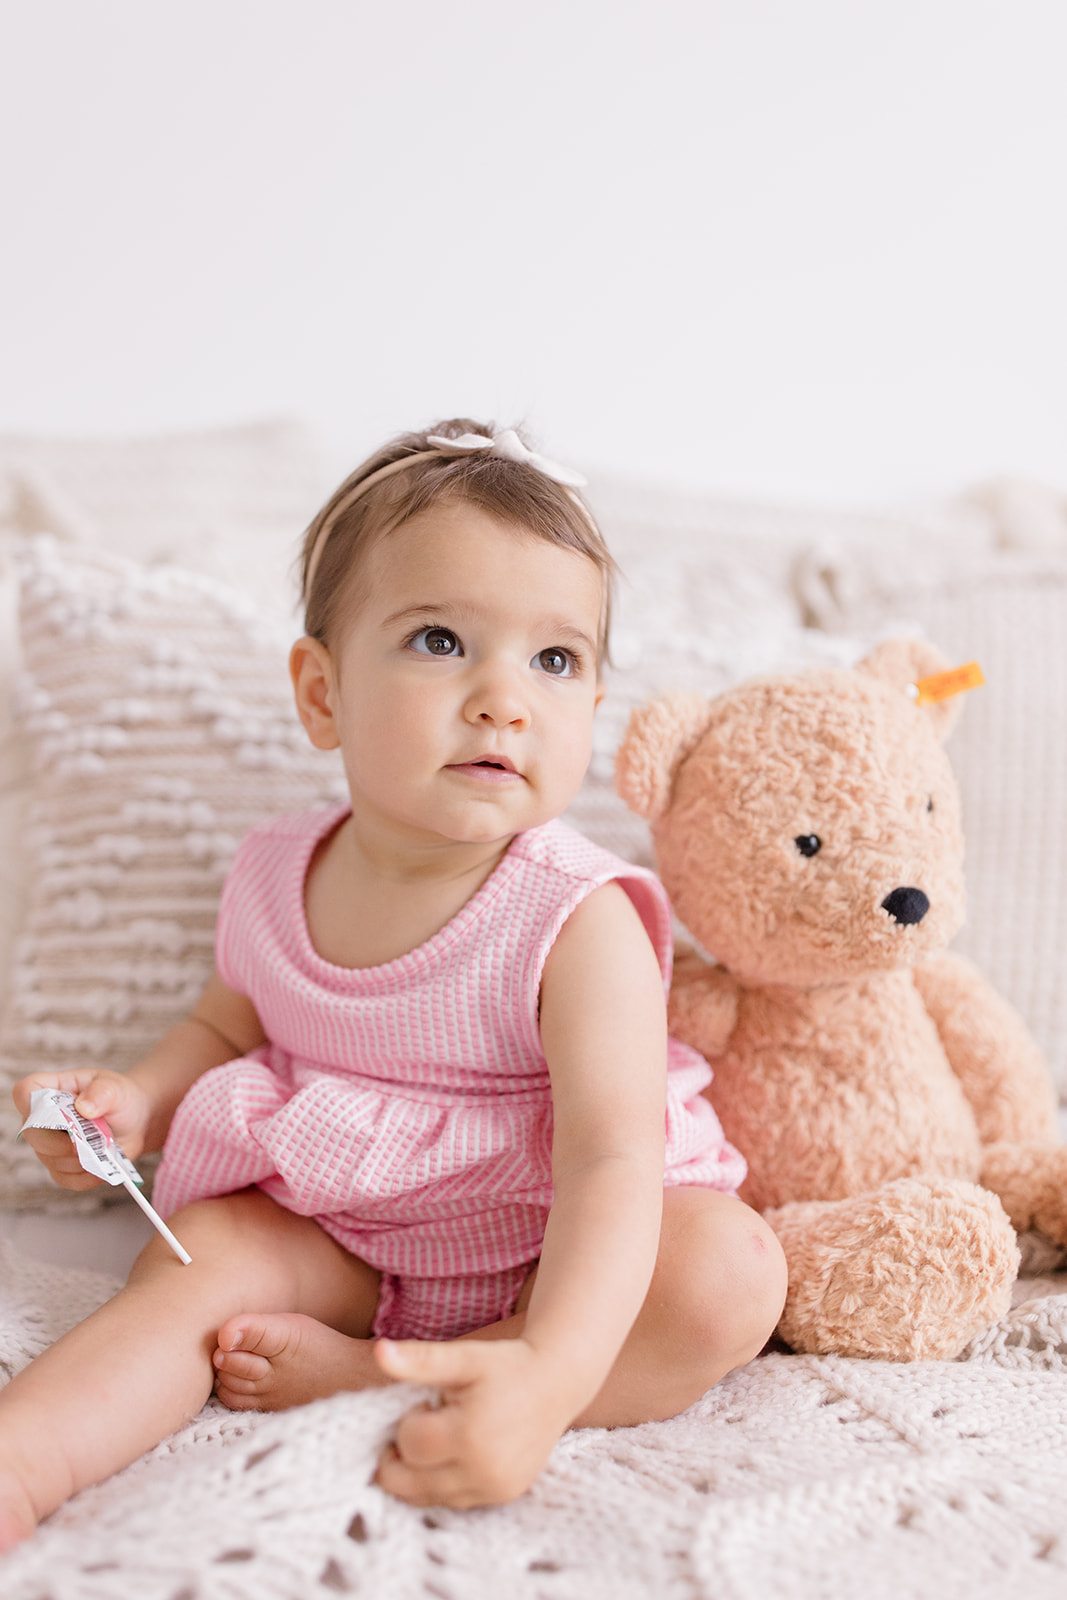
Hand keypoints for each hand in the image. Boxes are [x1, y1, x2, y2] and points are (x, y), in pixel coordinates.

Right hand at [12, 1069, 152, 1190]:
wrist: (133, 1121)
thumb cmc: (118, 1097)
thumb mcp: (115, 1088)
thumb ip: (102, 1093)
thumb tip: (84, 1107)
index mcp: (52, 1089)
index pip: (25, 1092)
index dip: (31, 1102)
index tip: (60, 1112)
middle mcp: (43, 1118)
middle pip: (33, 1134)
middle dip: (63, 1140)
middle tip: (91, 1138)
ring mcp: (49, 1146)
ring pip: (52, 1160)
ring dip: (82, 1156)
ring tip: (104, 1144)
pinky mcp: (61, 1168)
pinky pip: (66, 1178)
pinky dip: (88, 1174)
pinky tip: (103, 1164)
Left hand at [373, 1337, 574, 1507]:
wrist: (557, 1382)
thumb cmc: (507, 1365)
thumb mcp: (465, 1356)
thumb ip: (420, 1359)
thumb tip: (380, 1351)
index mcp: (470, 1435)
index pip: (408, 1444)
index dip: (409, 1422)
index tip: (428, 1403)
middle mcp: (483, 1471)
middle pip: (407, 1483)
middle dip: (402, 1455)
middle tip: (422, 1425)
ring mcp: (494, 1490)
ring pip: (425, 1497)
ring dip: (420, 1471)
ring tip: (443, 1436)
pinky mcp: (503, 1497)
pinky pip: (452, 1502)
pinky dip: (442, 1482)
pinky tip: (457, 1452)